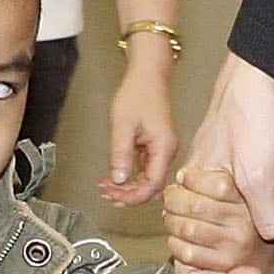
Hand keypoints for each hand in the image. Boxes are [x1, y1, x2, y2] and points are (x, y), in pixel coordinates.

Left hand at [97, 62, 178, 206]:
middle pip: (152, 187)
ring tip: (107, 188)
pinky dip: (131, 178)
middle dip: (129, 196)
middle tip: (107, 194)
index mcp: (164, 147)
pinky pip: (146, 171)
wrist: (147, 76)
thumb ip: (120, 154)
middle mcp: (167, 151)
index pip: (152, 185)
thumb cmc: (138, 93)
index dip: (133, 196)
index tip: (114, 197)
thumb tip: (118, 179)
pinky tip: (116, 178)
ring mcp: (163, 150)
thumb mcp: (123, 125)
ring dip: (129, 188)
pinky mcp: (156, 147)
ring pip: (149, 181)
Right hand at [171, 53, 273, 273]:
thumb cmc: (250, 116)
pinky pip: (246, 201)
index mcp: (194, 183)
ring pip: (229, 217)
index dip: (210, 262)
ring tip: (268, 256)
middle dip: (228, 257)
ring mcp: (223, 171)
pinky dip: (260, 217)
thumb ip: (265, 214)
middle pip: (207, 231)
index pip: (187, 237)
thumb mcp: (258, 173)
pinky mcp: (245, 162)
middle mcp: (202, 179)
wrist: (266, 71)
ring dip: (247, 237)